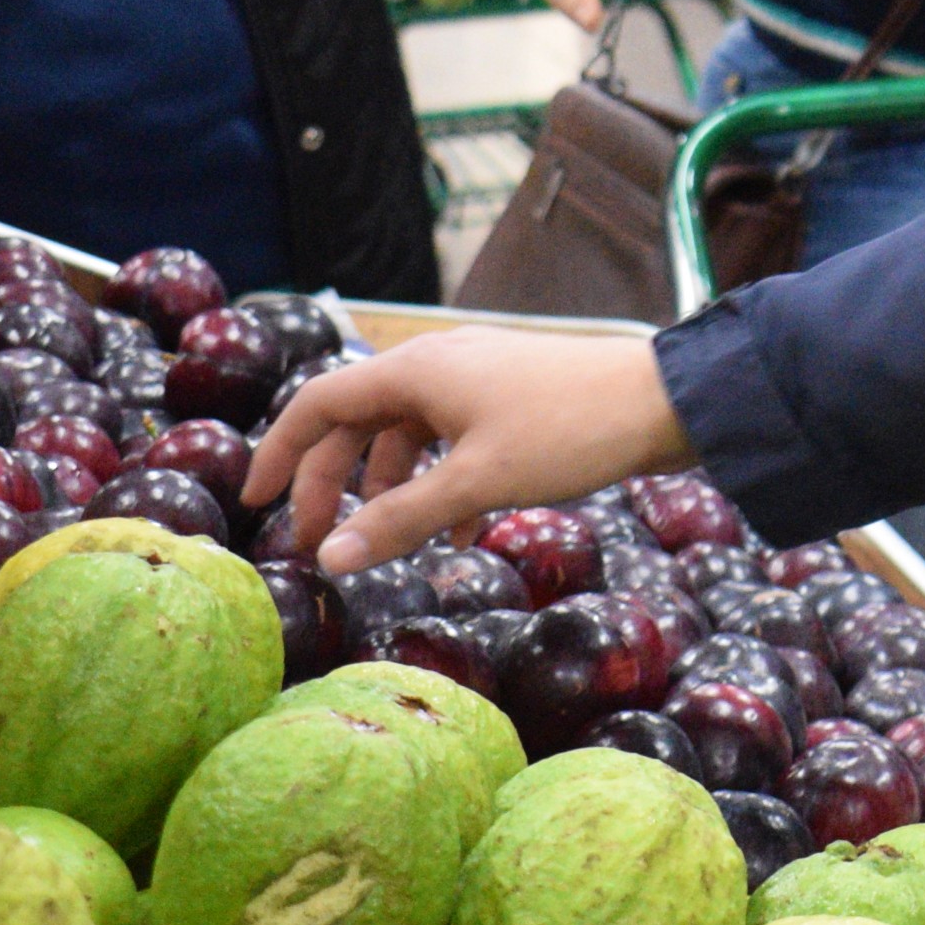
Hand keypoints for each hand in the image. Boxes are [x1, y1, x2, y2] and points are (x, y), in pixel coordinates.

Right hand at [247, 326, 693, 571]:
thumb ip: (401, 520)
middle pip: (360, 423)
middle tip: (321, 548)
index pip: (320, 403)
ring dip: (392, 490)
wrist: (669, 401)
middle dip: (335, 485)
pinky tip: (457, 538)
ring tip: (387, 548)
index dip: (281, 451)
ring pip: (410, 436)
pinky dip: (442, 486)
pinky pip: (455, 443)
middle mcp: (440, 365)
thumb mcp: (477, 483)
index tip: (256, 501)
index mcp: (417, 370)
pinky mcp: (515, 402)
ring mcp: (479, 381)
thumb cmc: (571, 431)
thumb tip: (331, 559)